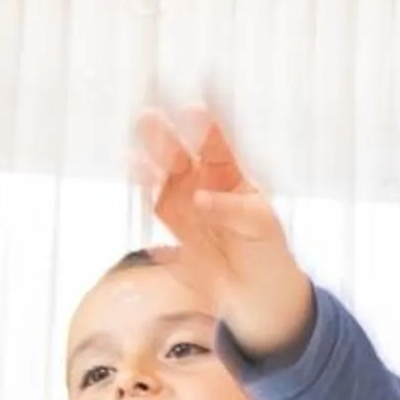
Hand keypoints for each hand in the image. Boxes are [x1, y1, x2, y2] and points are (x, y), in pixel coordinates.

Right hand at [131, 106, 312, 354]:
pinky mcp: (172, 222)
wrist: (254, 290)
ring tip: (139, 133)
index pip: (218, 146)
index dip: (205, 128)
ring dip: (152, 152)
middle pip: (184, 154)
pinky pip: (156, 199)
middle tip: (149, 115)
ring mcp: (186, 200)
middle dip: (168, 135)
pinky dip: (145, 182)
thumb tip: (199, 199)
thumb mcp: (259, 226)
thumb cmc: (266, 250)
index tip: (192, 108)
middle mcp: (206, 182)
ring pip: (166, 172)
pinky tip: (133, 164)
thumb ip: (230, 210)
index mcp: (234, 176)